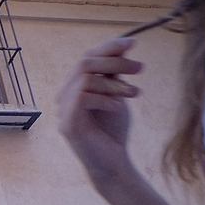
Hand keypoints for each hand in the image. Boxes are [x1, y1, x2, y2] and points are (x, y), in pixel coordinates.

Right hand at [58, 37, 142, 190]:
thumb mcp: (117, 95)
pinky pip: (83, 98)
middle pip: (84, 63)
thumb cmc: (113, 130)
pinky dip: (105, 99)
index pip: (87, 58)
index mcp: (75, 87)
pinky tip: (119, 107)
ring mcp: (63, 110)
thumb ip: (114, 74)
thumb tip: (124, 45)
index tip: (132, 43)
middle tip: (140, 68)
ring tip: (136, 93)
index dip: (108, 47)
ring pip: (85, 79)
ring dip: (114, 83)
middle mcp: (65, 96)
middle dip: (115, 62)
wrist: (112, 162)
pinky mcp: (68, 124)